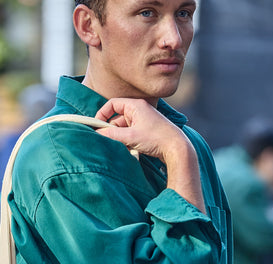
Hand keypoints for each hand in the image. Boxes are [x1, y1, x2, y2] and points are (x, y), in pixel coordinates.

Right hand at [95, 98, 205, 212]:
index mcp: (136, 105)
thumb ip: (112, 134)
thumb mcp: (130, 137)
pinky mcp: (147, 131)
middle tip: (109, 140)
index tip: (96, 126)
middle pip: (117, 118)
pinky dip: (128, 141)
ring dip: (120, 138)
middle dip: (111, 130)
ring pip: (124, 128)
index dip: (102, 114)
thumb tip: (98, 133)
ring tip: (124, 146)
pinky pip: (131, 134)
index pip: (112, 104)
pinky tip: (131, 149)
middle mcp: (140, 110)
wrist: (176, 148)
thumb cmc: (156, 139)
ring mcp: (144, 121)